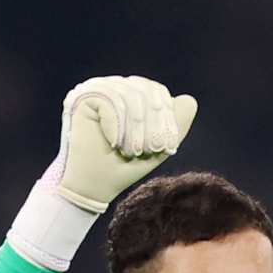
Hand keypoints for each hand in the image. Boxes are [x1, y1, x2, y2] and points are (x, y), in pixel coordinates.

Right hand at [51, 76, 198, 213]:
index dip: (166, 116)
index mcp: (131, 95)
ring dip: (133, 129)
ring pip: (129, 95)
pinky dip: (116, 125)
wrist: (94, 186)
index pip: (156, 91)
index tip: (165, 146)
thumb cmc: (123, 168)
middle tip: (147, 150)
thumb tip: (190, 101)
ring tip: (128, 150)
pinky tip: (112, 141)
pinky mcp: (82, 95)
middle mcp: (114, 86)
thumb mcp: (157, 148)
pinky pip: (110, 100)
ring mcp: (97, 88)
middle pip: (145, 90)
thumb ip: (175, 126)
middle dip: (151, 124)